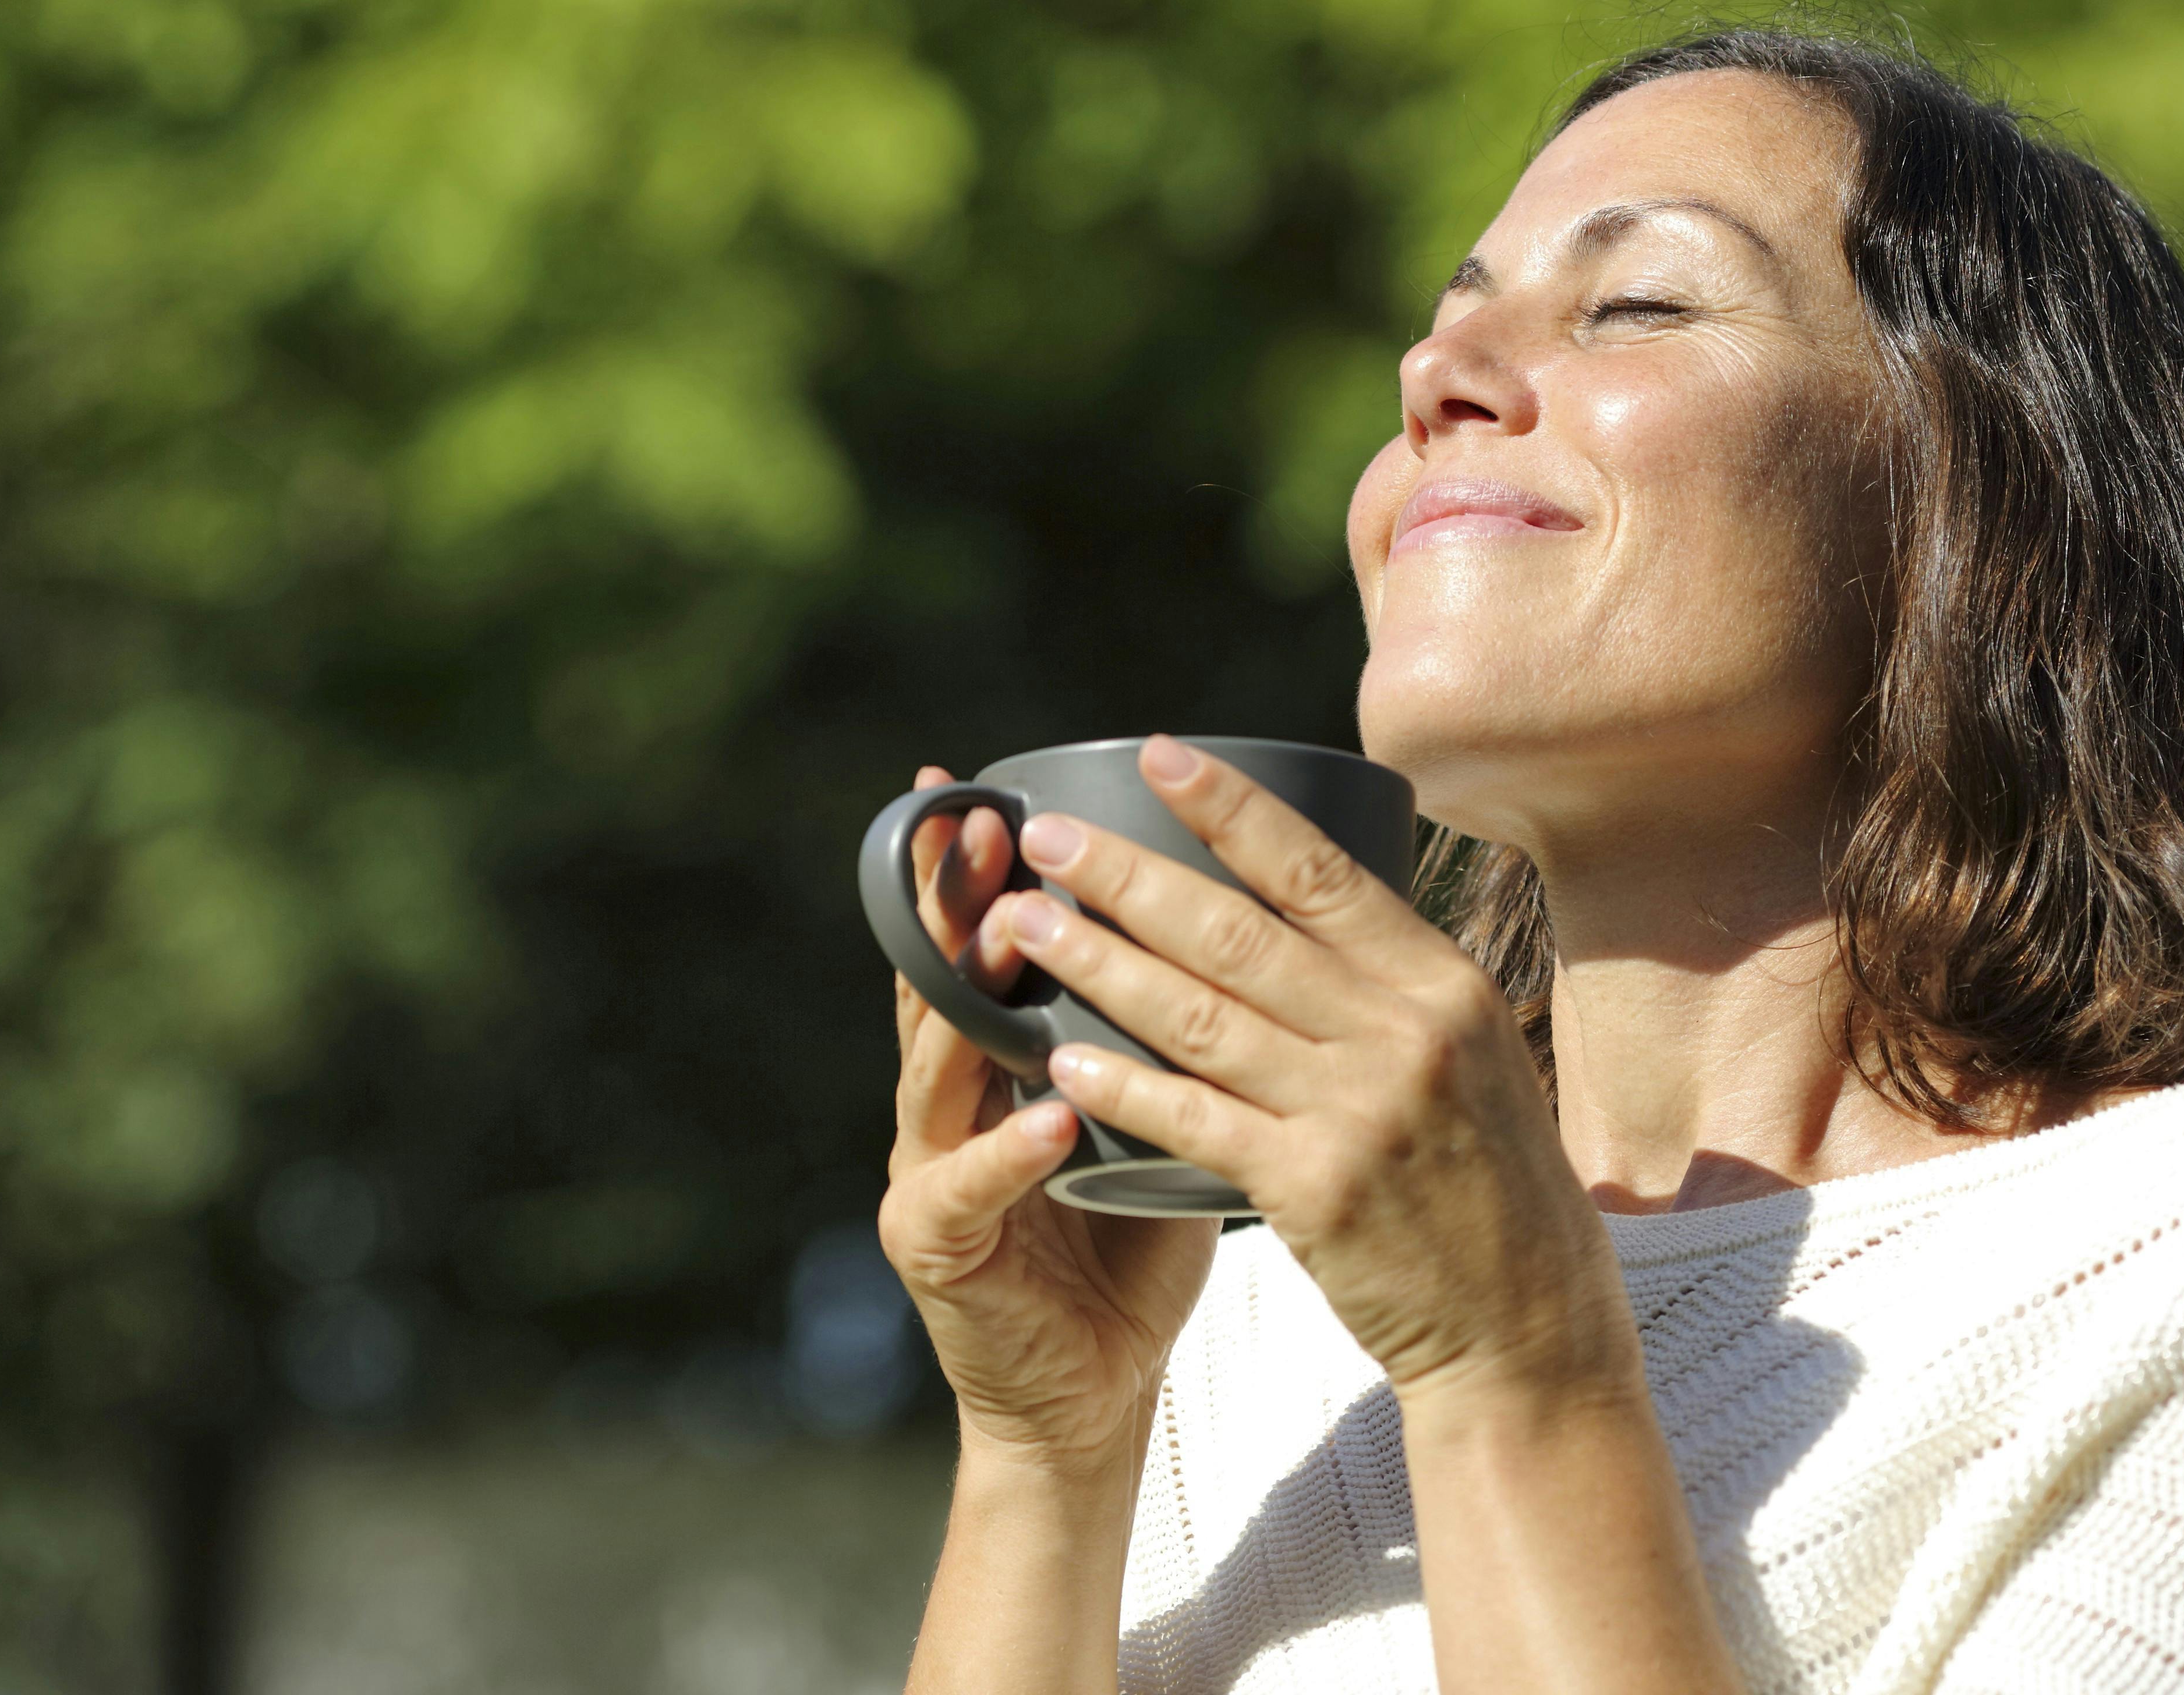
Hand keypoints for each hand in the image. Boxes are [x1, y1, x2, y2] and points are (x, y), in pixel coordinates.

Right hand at [878, 764, 1218, 1476]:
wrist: (1089, 1397)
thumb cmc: (1130, 1249)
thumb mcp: (1153, 1117)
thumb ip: (1166, 1037)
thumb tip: (1256, 930)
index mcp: (993, 1064)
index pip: (972, 949)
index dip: (968, 872)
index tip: (977, 786)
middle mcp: (945, 1104)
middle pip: (936, 983)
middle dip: (952, 899)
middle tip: (979, 822)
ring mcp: (927, 1172)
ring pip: (935, 1066)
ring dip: (971, 997)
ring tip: (1009, 931)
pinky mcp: (936, 1248)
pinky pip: (967, 1188)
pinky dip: (1009, 1149)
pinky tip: (1045, 1115)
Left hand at [977, 736, 1632, 1401]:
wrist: (1531, 1326)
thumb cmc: (1492, 1184)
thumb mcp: (1473, 1054)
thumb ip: (1393, 982)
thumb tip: (1304, 894)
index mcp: (1442, 983)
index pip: (1319, 869)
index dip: (1229, 808)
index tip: (1154, 755)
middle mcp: (1404, 1032)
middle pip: (1240, 933)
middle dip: (1130, 876)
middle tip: (1046, 838)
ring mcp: (1360, 1111)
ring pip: (1202, 1017)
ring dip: (1100, 964)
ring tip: (1021, 925)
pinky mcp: (1317, 1190)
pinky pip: (1197, 1121)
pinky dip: (1125, 1084)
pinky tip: (1062, 1055)